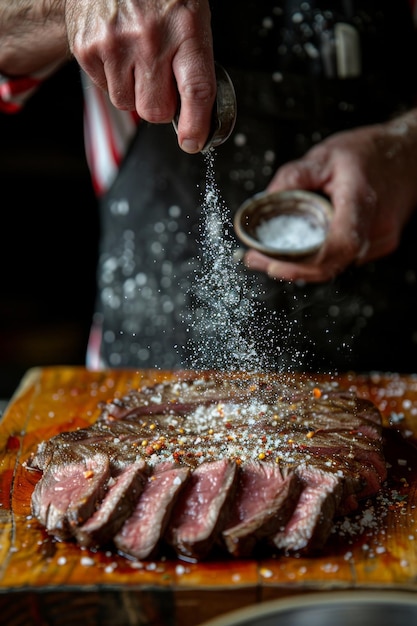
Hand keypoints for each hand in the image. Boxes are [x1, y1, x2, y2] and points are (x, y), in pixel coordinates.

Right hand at [65, 0, 215, 153]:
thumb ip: (194, 66)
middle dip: (160, 106)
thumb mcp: (190, 19)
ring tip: (136, 58)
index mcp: (185, 29)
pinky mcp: (88, 49)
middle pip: (156, 111)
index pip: (196, 92)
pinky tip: (118, 52)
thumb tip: (195, 116)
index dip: (195, 125)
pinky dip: (113, 79)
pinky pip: (105, 90)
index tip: (193, 142)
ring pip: (128, 105)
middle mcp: (150, 39)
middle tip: (160, 82)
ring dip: (134, 92)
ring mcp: (115, 45)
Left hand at [244, 109, 416, 282]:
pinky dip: (320, 257)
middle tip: (257, 260)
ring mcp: (380, 240)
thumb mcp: (325, 155)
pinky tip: (301, 248)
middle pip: (331, 263)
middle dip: (290, 268)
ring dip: (302, 265)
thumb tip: (266, 201)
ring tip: (271, 255)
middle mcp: (375, 227)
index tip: (274, 263)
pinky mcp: (379, 246)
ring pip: (336, 264)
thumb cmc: (371, 153)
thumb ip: (293, 177)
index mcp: (361, 201)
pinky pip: (344, 259)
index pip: (338, 246)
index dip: (305, 264)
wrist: (408, 155)